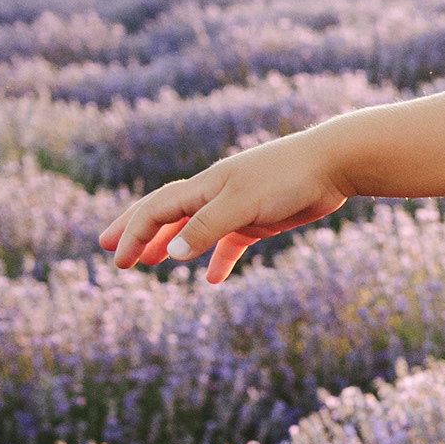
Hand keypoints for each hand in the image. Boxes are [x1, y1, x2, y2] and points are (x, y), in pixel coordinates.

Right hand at [98, 128, 355, 282]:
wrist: (331, 165)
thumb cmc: (285, 178)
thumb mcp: (242, 204)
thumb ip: (206, 228)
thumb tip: (169, 253)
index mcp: (203, 187)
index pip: (156, 210)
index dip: (133, 234)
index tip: (117, 260)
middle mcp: (214, 195)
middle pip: (166, 215)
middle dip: (138, 234)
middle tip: (112, 254)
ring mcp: (236, 207)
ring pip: (194, 230)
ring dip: (171, 247)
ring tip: (152, 265)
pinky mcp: (259, 219)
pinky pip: (230, 242)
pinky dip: (218, 259)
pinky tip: (212, 279)